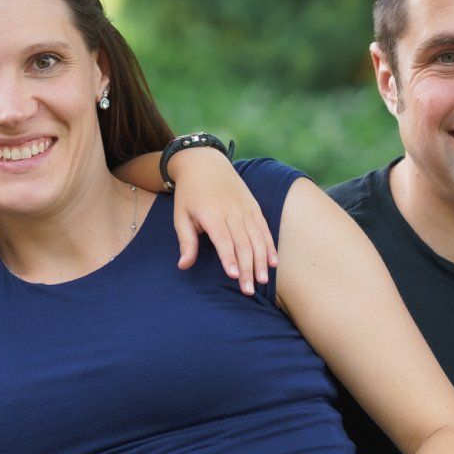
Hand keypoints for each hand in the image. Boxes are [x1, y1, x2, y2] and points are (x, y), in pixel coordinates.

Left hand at [168, 147, 276, 295]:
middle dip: (247, 268)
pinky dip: (270, 246)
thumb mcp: (181, 216)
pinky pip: (264, 229)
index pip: (223, 240)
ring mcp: (245, 209)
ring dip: (261, 261)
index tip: (234, 276)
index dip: (229, 259)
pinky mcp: (254, 207)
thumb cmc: (190, 194)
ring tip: (262, 281)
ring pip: (257, 238)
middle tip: (248, 290)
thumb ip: (186, 242)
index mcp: (211, 213)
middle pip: (243, 244)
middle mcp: (231, 211)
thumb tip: (184, 266)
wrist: (204, 163)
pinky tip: (273, 262)